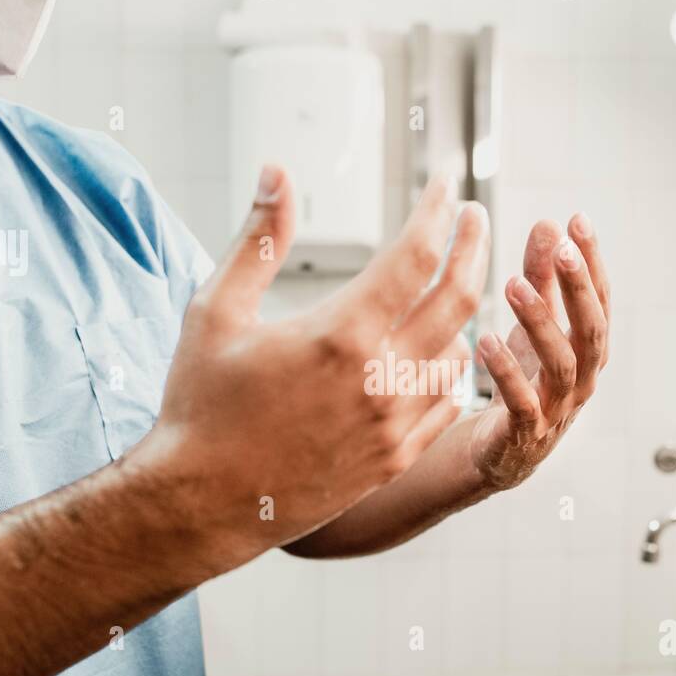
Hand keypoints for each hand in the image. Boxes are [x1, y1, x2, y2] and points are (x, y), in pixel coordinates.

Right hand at [126, 166, 490, 579]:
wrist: (203, 503)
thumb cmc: (200, 404)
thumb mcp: (215, 311)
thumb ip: (258, 240)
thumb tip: (278, 173)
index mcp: (340, 334)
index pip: (416, 255)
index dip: (439, 210)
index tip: (447, 183)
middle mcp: (379, 379)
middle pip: (459, 296)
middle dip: (474, 245)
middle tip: (475, 216)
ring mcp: (393, 425)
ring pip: (459, 351)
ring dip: (460, 312)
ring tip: (446, 287)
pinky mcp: (394, 459)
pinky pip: (448, 402)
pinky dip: (449, 368)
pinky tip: (436, 351)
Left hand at [469, 215, 609, 489]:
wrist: (497, 453)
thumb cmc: (523, 381)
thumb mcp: (532, 325)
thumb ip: (543, 277)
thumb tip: (550, 223)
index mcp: (588, 349)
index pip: (600, 300)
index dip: (591, 261)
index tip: (577, 220)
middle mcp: (582, 379)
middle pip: (592, 330)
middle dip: (579, 288)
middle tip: (560, 249)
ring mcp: (557, 409)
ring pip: (563, 364)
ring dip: (541, 322)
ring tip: (514, 284)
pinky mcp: (525, 433)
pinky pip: (523, 402)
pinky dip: (507, 371)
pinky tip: (487, 341)